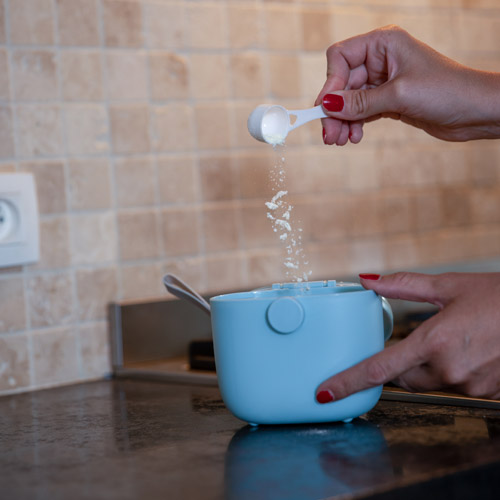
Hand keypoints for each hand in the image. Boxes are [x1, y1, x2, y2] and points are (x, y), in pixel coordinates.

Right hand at [316, 25, 499, 144]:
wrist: (476, 111)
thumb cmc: (447, 91)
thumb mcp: (399, 95)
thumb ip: (360, 102)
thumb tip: (328, 105)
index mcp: (383, 43)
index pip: (341, 58)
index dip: (330, 84)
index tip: (325, 110)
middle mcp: (381, 59)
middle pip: (342, 83)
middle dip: (335, 110)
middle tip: (330, 136)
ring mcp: (384, 81)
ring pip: (351, 101)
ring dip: (343, 121)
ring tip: (342, 140)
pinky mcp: (389, 100)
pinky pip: (362, 111)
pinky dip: (356, 124)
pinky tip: (355, 136)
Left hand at [316, 272, 499, 402]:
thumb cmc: (498, 296)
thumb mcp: (448, 286)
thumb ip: (403, 285)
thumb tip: (369, 280)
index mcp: (434, 342)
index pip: (379, 369)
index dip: (348, 382)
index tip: (326, 393)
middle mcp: (449, 369)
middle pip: (401, 377)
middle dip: (395, 365)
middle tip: (407, 343)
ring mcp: (468, 384)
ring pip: (427, 381)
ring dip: (425, 366)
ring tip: (449, 339)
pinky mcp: (485, 392)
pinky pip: (452, 384)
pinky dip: (449, 370)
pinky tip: (466, 349)